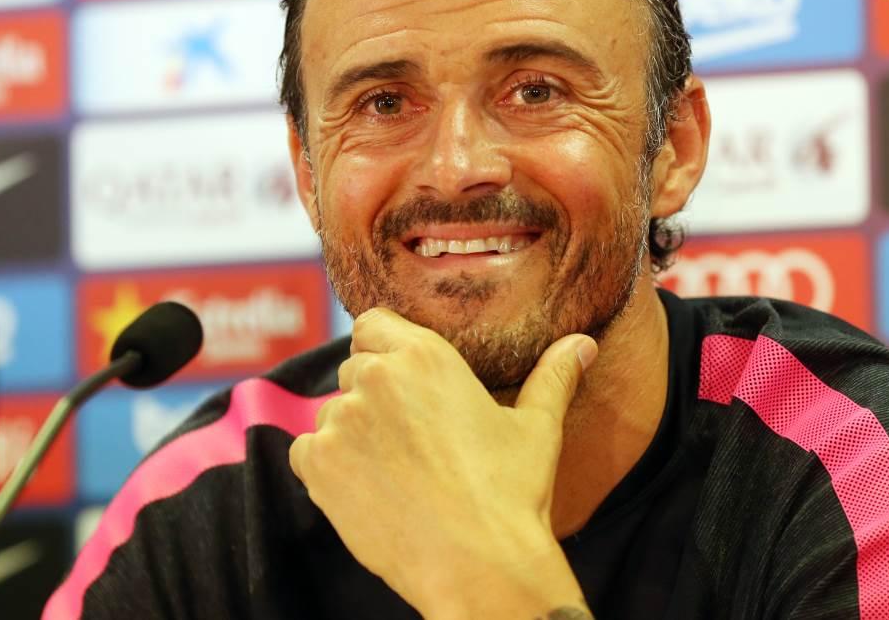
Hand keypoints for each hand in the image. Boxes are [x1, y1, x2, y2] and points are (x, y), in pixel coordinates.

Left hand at [288, 307, 596, 618]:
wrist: (478, 565)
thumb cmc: (511, 496)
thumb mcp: (538, 429)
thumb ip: (553, 377)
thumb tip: (582, 344)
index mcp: (426, 356)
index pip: (373, 323)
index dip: (385, 348)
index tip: (402, 382)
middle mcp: (377, 377)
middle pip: (355, 369)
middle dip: (374, 396)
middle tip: (408, 438)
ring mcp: (341, 420)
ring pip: (331, 413)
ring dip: (352, 434)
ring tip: (394, 471)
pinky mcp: (317, 464)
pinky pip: (306, 451)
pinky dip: (327, 467)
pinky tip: (367, 489)